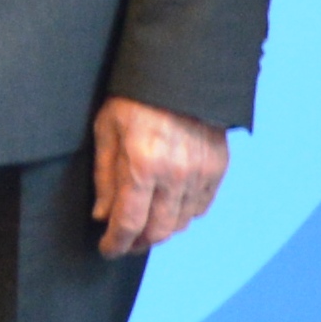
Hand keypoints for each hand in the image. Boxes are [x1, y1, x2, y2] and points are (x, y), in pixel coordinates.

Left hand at [89, 94, 229, 255]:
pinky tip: (170, 210)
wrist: (180, 72)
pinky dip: (184, 215)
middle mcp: (175, 174)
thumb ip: (104, 177)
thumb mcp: (106, 131)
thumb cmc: (135, 97)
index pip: (129, 223)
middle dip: (138, 243)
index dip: (116, 243)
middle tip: (124, 243)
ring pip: (182, 222)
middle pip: (158, 230)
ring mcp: (200, 172)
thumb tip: (103, 215)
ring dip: (161, 231)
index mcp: (142, 165)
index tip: (107, 249)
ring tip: (145, 227)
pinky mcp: (217, 167)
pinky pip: (201, 206)